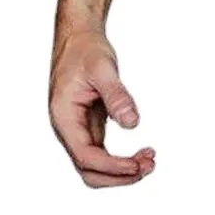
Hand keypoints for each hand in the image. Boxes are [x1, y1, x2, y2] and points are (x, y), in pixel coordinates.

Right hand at [48, 28, 154, 186]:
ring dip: (121, 171)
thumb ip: (116, 95)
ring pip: (96, 165)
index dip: (112, 166)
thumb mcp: (102, 68)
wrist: (77, 38)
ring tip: (150, 160)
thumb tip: (132, 123)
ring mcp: (78, 130)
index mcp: (64, 118)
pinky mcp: (89, 126)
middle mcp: (68, 130)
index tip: (137, 164)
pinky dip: (121, 158)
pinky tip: (141, 151)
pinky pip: (102, 153)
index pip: (85, 156)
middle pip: (89, 170)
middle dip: (118, 176)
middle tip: (149, 165)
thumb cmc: (85, 50)